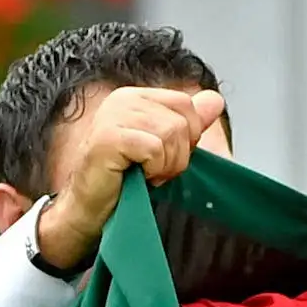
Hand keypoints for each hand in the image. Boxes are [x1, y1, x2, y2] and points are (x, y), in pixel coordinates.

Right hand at [37, 87, 228, 272]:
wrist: (91, 210)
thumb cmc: (126, 182)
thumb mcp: (166, 149)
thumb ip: (190, 122)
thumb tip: (215, 100)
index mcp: (136, 97)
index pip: (185, 103)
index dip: (187, 137)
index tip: (165, 158)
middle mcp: (123, 99)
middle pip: (182, 120)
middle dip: (178, 154)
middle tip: (154, 170)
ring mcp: (113, 115)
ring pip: (170, 134)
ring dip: (166, 165)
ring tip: (146, 174)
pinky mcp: (109, 137)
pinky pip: (155, 148)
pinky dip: (153, 169)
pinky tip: (138, 177)